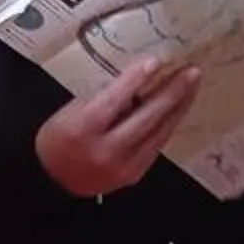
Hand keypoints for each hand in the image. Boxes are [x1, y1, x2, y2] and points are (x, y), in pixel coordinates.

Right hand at [35, 58, 200, 196]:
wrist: (51, 183)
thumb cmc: (57, 140)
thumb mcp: (70, 113)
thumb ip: (102, 100)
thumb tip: (137, 84)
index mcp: (83, 129)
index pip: (114, 100)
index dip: (135, 79)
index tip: (155, 61)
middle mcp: (105, 150)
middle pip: (145, 118)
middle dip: (172, 93)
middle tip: (191, 73)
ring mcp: (122, 166)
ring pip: (158, 133)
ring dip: (178, 108)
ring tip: (192, 87)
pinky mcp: (133, 176)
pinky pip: (156, 146)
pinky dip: (167, 126)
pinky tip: (177, 110)